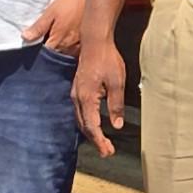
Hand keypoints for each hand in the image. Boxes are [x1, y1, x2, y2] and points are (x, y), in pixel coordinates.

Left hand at [27, 0, 86, 54]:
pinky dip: (68, 49)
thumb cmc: (70, 4)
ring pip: (64, 54)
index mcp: (57, 41)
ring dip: (59, 49)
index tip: (34, 43)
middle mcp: (68, 48)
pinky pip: (74, 52)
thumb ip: (39, 27)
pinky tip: (67, 39)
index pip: (44, 54)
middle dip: (48, 50)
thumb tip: (25, 37)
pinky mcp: (85, 45)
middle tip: (47, 38)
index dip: (37, 50)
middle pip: (54, 55)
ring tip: (57, 38)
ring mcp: (77, 48)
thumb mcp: (51, 12)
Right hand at [72, 36, 130, 157]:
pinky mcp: (77, 89)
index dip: (100, 141)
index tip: (108, 152)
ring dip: (91, 132)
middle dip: (95, 140)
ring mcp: (76, 93)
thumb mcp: (117, 83)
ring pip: (81, 119)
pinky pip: (80, 111)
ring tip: (102, 141)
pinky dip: (87, 122)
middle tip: (107, 151)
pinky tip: (94, 123)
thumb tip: (116, 125)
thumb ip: (116, 105)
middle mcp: (78, 98)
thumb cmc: (107, 59)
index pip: (92, 127)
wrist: (95, 41)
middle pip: (84, 126)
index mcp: (87, 98)